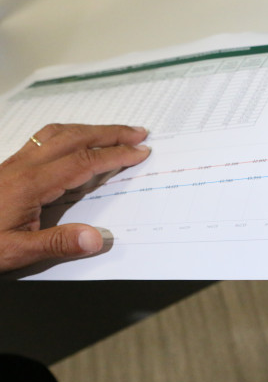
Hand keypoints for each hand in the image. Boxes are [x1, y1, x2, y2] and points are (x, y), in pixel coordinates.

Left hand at [0, 123, 150, 271]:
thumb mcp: (14, 252)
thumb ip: (57, 244)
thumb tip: (97, 238)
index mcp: (30, 184)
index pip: (82, 162)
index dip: (115, 155)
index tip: (140, 152)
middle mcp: (23, 166)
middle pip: (74, 137)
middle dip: (110, 132)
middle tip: (139, 132)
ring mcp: (15, 163)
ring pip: (57, 133)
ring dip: (90, 129)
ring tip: (114, 132)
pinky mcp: (9, 168)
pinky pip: (44, 140)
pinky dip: (70, 134)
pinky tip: (76, 142)